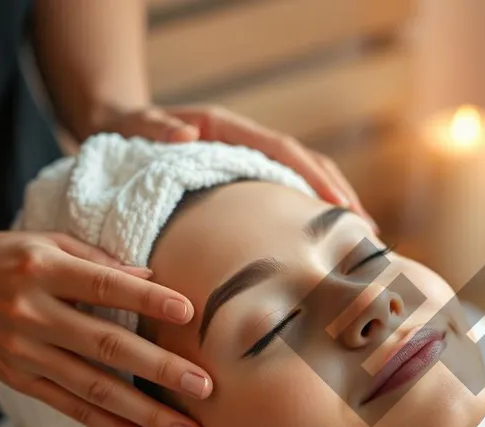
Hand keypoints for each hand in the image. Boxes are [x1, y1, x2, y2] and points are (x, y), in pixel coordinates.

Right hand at [0, 230, 212, 426]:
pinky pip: (75, 410)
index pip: (104, 285)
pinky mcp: (21, 381)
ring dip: (147, 415)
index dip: (146, 298)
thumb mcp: (42, 242)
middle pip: (106, 345)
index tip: (188, 312)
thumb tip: (152, 277)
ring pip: (95, 389)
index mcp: (41, 269)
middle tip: (206, 386)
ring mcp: (25, 353)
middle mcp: (32, 314)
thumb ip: (97, 260)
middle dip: (160, 369)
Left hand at [96, 104, 374, 230]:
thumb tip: (184, 134)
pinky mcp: (247, 180)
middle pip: (307, 164)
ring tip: (360, 242)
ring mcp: (250, 162)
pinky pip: (287, 195)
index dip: (314, 177)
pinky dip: (309, 216)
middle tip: (367, 232)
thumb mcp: (134, 124)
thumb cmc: (126, 128)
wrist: (117, 123)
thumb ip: (156, 128)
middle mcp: (246, 142)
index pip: (284, 151)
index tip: (338, 207)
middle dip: (340, 195)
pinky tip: (324, 245)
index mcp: (227, 128)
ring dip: (333, 207)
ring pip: (303, 180)